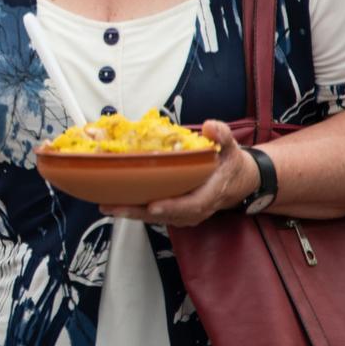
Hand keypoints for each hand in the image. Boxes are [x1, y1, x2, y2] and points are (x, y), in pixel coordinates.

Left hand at [101, 120, 255, 227]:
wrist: (237, 180)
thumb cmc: (229, 163)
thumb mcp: (230, 147)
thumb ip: (222, 136)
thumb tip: (211, 127)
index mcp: (211, 193)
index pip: (191, 204)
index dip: (172, 206)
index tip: (153, 205)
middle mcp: (197, 208)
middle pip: (167, 215)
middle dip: (139, 212)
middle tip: (114, 207)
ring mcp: (186, 214)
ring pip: (157, 218)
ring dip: (131, 213)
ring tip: (107, 207)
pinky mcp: (176, 213)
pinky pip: (154, 215)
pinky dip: (135, 211)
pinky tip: (115, 205)